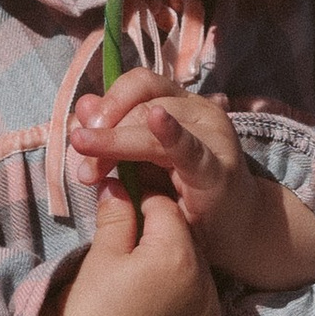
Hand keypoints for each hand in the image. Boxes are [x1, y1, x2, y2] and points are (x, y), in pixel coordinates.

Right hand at [14, 178, 221, 315]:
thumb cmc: (86, 308)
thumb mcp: (101, 254)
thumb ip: (118, 214)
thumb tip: (119, 184)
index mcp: (177, 257)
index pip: (167, 210)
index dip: (145, 202)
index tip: (129, 206)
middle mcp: (204, 288)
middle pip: (188, 243)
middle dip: (166, 238)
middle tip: (137, 245)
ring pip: (199, 277)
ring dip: (179, 271)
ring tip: (147, 279)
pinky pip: (203, 313)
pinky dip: (186, 306)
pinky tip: (159, 309)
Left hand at [66, 70, 314, 294]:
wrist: (235, 231)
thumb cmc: (187, 194)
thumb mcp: (144, 160)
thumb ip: (115, 133)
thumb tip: (83, 106)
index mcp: (179, 103)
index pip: (138, 85)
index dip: (107, 102)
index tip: (79, 133)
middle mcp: (197, 110)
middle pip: (142, 101)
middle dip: (105, 131)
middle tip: (82, 166)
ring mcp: (210, 135)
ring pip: (155, 120)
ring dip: (117, 142)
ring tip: (91, 171)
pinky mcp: (217, 167)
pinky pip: (189, 146)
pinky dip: (171, 133)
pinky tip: (156, 121)